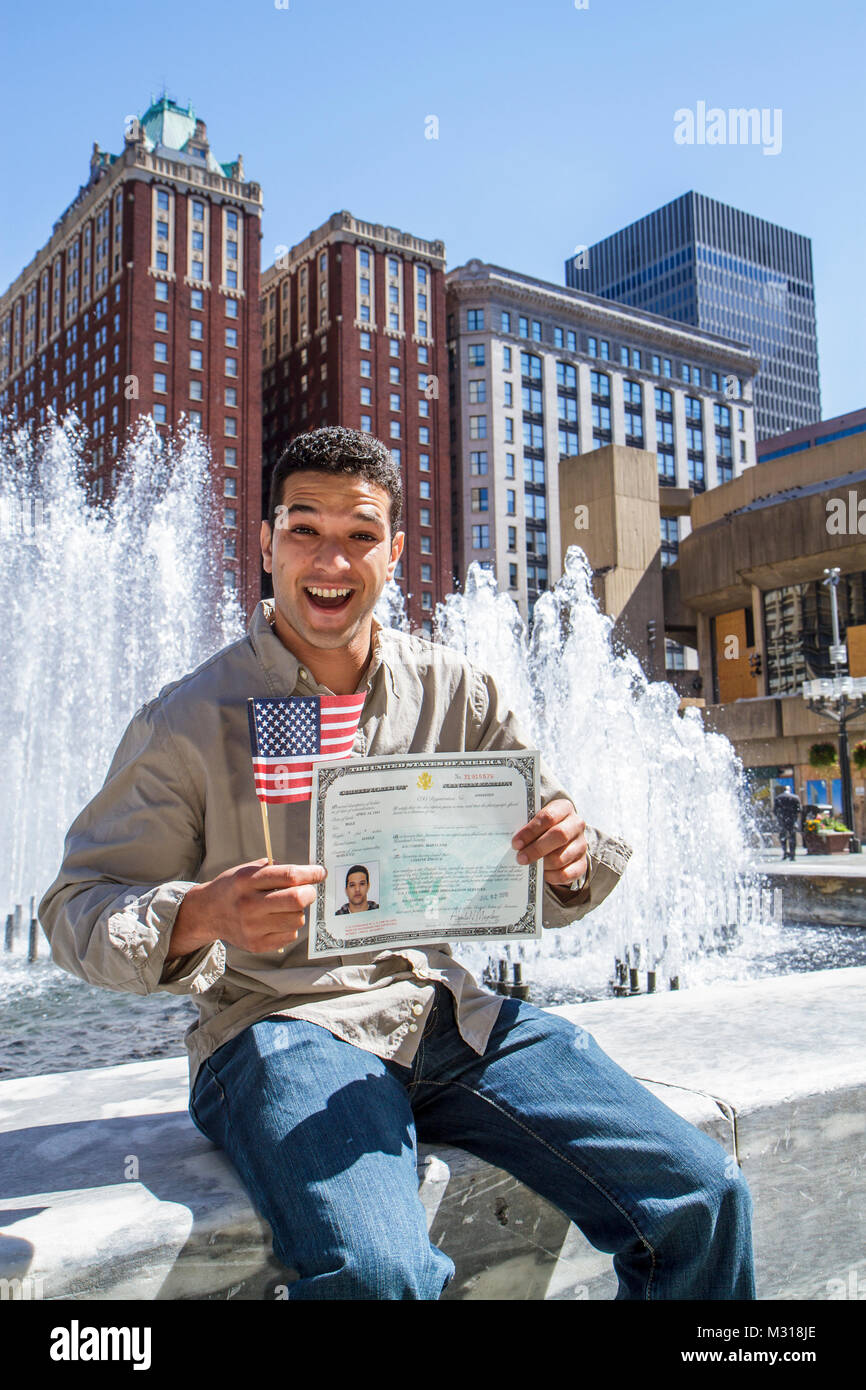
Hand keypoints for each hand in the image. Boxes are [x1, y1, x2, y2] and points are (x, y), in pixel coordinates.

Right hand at [167, 859, 325, 959]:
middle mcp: (248, 905)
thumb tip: (309, 874)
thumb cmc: (234, 888)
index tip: (320, 872)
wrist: (207, 913)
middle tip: (308, 891)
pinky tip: (276, 920)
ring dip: (298, 911)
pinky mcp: (256, 945)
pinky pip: (290, 935)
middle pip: (296, 899)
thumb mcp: (247, 870)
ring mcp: (252, 928)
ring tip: (285, 907)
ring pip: (297, 919)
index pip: (288, 876)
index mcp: (246, 880)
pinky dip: (289, 926)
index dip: (310, 873)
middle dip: (309, 893)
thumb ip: (275, 869)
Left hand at [511, 799, 587, 888]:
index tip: (515, 843)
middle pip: (558, 836)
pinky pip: (567, 874)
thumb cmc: (543, 828)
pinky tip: (542, 874)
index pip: (548, 817)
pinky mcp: (582, 863)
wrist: (564, 839)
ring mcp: (581, 844)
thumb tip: (508, 840)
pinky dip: (552, 876)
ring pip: (561, 857)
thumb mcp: (536, 820)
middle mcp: (576, 824)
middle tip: (520, 858)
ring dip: (542, 864)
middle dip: (536, 849)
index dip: (530, 831)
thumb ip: (525, 825)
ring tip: (530, 866)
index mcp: (563, 808)